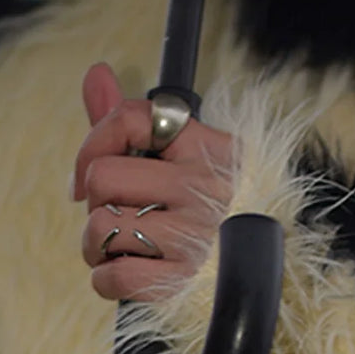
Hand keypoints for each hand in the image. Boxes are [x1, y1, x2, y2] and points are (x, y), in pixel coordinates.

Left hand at [76, 63, 233, 301]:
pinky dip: (106, 280)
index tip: (88, 174)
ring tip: (120, 249)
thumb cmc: (212, 208)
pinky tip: (125, 273)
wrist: (266, 269)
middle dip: (94, 203)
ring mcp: (198, 235)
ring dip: (95, 245)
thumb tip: (96, 72)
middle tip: (114, 216)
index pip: (130, 119)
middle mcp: (206, 187)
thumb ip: (136, 122)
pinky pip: (116, 276)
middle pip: (103, 177)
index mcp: (208, 148)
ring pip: (101, 227)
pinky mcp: (187, 279)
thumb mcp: (186, 156)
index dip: (93, 143)